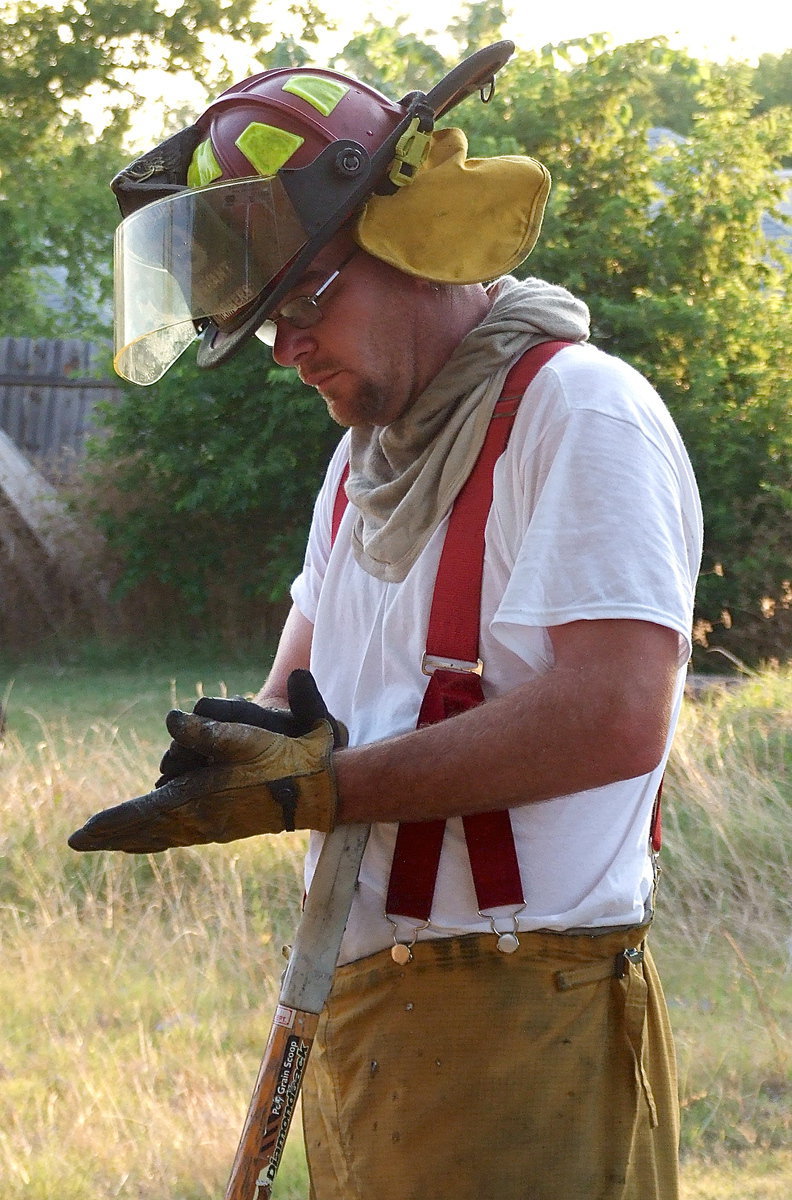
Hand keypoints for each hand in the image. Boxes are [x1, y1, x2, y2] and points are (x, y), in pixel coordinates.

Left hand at [68, 671, 343, 853]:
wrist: (317, 790)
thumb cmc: (281, 759)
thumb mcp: (242, 737)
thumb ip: (204, 730)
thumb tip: (169, 719)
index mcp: (198, 802)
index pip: (141, 816)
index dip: (109, 823)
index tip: (79, 835)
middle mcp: (199, 821)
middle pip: (144, 832)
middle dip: (111, 835)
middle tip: (79, 841)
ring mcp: (212, 827)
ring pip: (161, 836)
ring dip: (132, 837)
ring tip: (109, 840)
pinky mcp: (225, 826)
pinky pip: (177, 836)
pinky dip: (156, 837)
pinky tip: (155, 835)